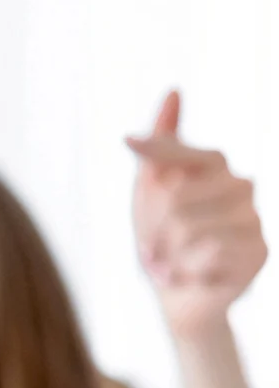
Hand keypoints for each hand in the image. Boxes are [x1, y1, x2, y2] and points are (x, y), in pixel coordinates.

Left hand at [129, 90, 267, 343]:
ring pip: (188, 230)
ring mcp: (254, 219)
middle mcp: (241, 186)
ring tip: (173, 264)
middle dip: (153, 231)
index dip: (153, 153)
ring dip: (167, 257)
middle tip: (157, 247)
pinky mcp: (259, 252)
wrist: (176, 298)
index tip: (127, 142)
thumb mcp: (150, 191)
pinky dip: (187, 273)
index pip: (183, 148)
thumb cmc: (160, 240)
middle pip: (174, 198)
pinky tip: (194, 277)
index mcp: (217, 167)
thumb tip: (173, 90)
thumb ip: (160, 145)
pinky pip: (207, 256)